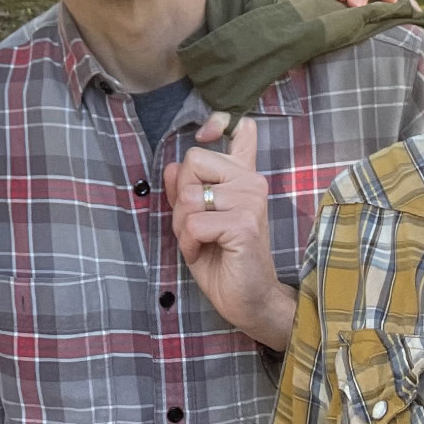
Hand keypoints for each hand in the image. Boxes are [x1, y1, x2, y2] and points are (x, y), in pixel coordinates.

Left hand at [163, 117, 296, 350]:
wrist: (248, 299)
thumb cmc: (221, 259)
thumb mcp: (195, 219)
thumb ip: (185, 190)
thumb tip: (172, 165)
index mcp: (242, 177)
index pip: (242, 131)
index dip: (219, 124)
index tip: (208, 131)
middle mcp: (251, 182)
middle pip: (193, 161)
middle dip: (181, 198)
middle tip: (196, 227)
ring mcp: (251, 200)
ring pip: (188, 197)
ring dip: (183, 226)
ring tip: (203, 242)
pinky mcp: (244, 224)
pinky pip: (194, 223)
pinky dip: (189, 243)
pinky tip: (205, 252)